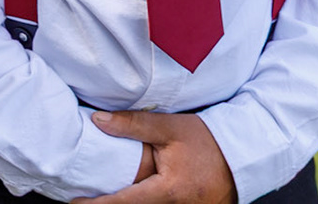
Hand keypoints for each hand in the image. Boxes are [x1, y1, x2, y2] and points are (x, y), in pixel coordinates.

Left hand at [76, 110, 236, 203]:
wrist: (243, 154)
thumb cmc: (209, 141)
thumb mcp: (170, 127)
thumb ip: (133, 125)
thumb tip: (98, 121)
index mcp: (168, 191)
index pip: (123, 202)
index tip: (74, 202)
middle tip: (86, 196)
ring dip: (128, 202)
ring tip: (105, 194)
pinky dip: (144, 202)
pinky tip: (133, 194)